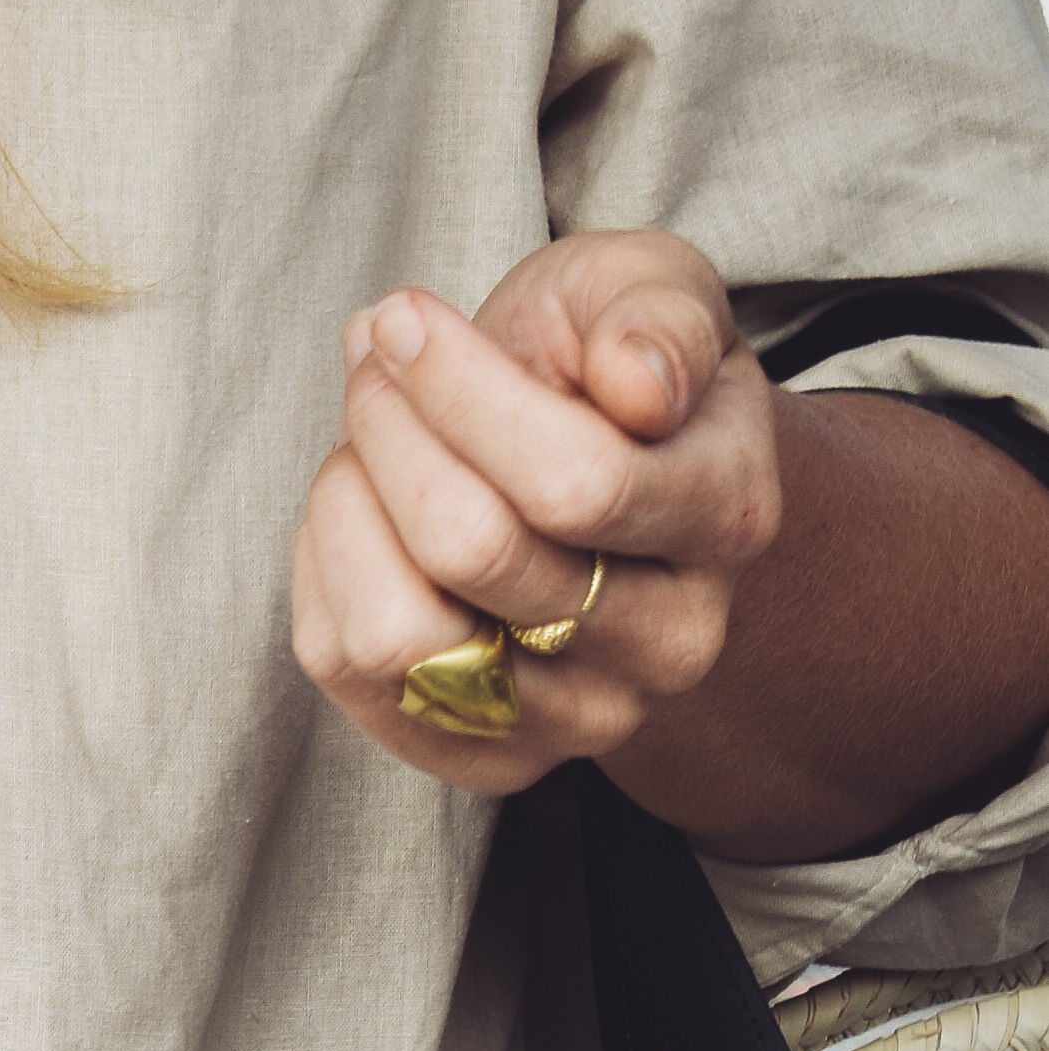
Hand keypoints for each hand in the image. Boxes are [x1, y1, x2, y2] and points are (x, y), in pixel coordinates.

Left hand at [292, 229, 782, 798]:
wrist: (607, 482)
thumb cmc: (610, 372)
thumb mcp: (651, 291)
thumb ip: (657, 316)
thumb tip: (636, 383)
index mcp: (727, 517)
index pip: (572, 484)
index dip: (457, 391)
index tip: (401, 318)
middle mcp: (671, 643)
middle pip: (472, 552)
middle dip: (389, 432)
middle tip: (374, 368)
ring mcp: (581, 718)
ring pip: (398, 637)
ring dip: (346, 512)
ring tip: (362, 446)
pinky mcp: (487, 759)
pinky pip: (346, 669)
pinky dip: (324, 571)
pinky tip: (357, 514)